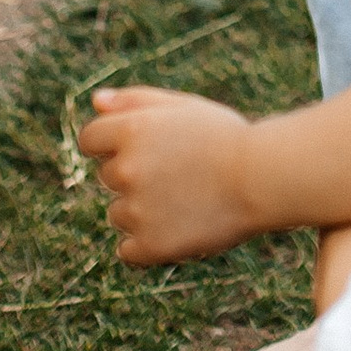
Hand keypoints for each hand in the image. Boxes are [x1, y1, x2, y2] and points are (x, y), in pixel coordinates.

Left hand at [78, 83, 261, 263]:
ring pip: (118, 213)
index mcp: (131, 130)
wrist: (261, 178)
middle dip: (133, 173)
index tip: (142, 148)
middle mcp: (126, 169)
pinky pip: (128, 249)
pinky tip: (176, 227)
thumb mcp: (181, 107)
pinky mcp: (149, 246)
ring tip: (184, 199)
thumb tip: (94, 102)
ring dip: (140, 209)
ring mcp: (136, 210)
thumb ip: (133, 101)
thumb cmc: (223, 137)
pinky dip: (145, 243)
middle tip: (178, 171)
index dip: (112, 142)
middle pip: (108, 176)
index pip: (89, 140)